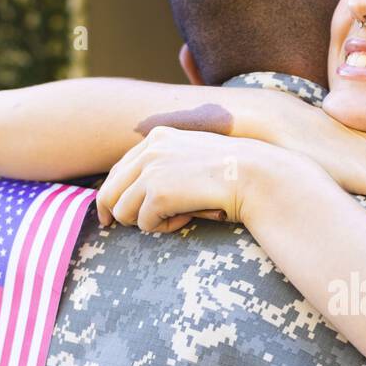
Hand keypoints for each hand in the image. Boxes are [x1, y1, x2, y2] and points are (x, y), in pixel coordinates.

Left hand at [95, 126, 284, 232]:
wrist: (256, 176)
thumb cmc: (232, 174)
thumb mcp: (194, 159)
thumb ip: (166, 168)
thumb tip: (135, 198)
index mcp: (157, 137)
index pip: (118, 170)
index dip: (110, 196)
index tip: (109, 216)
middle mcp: (150, 149)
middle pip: (110, 191)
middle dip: (117, 214)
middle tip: (122, 228)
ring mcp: (152, 170)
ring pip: (123, 211)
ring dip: (147, 222)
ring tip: (175, 217)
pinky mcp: (158, 193)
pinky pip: (145, 224)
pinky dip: (164, 228)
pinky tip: (186, 217)